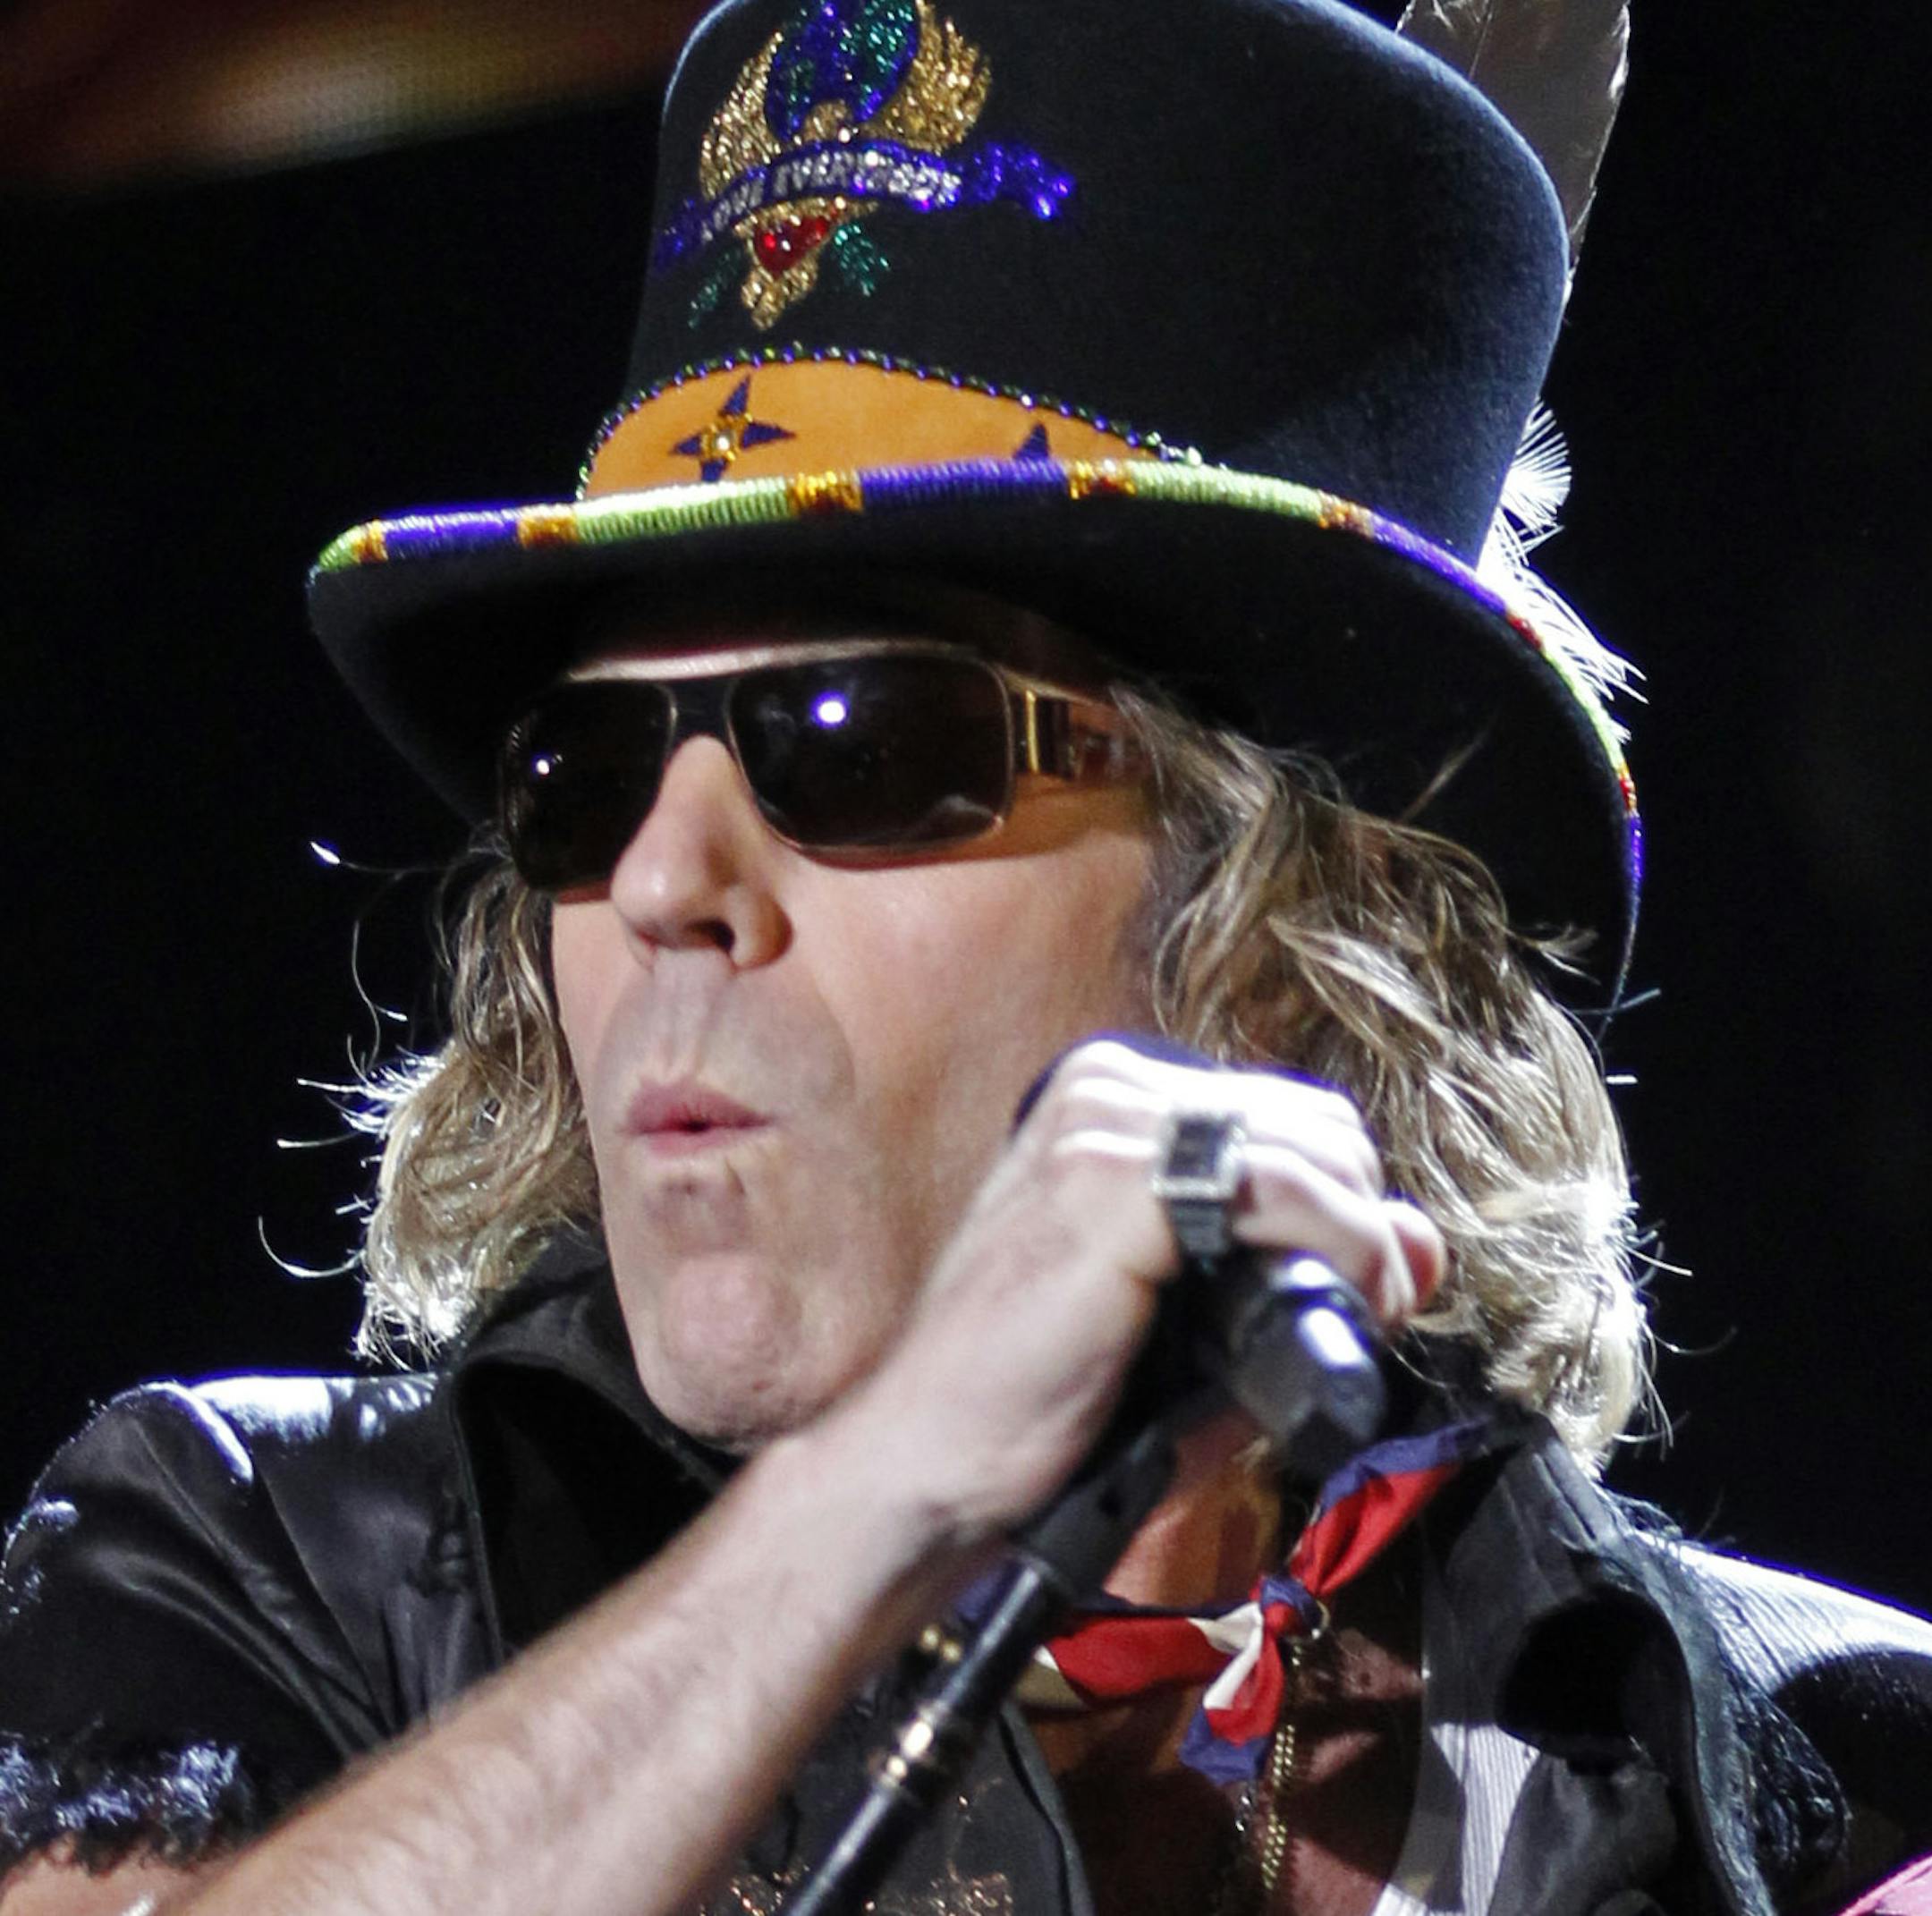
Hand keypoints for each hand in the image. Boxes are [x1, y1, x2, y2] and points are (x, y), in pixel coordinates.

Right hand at [831, 1037, 1445, 1546]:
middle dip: (1362, 1223)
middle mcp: (1106, 1086)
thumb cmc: (1054, 1401)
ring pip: (1312, 1150)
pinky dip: (1333, 1249)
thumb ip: (1308, 1272)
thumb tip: (1424, 1238)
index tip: (1356, 1295)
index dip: (1346, 1205)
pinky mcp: (1108, 1181)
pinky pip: (1276, 1186)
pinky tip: (1326, 1311)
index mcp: (1114, 1101)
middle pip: (1319, 1125)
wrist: (935, 1463)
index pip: (1293, 1116)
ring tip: (1351, 1324)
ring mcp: (1102, 1124)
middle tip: (1360, 1318)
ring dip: (1360, 1245)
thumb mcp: (1202, 1325)